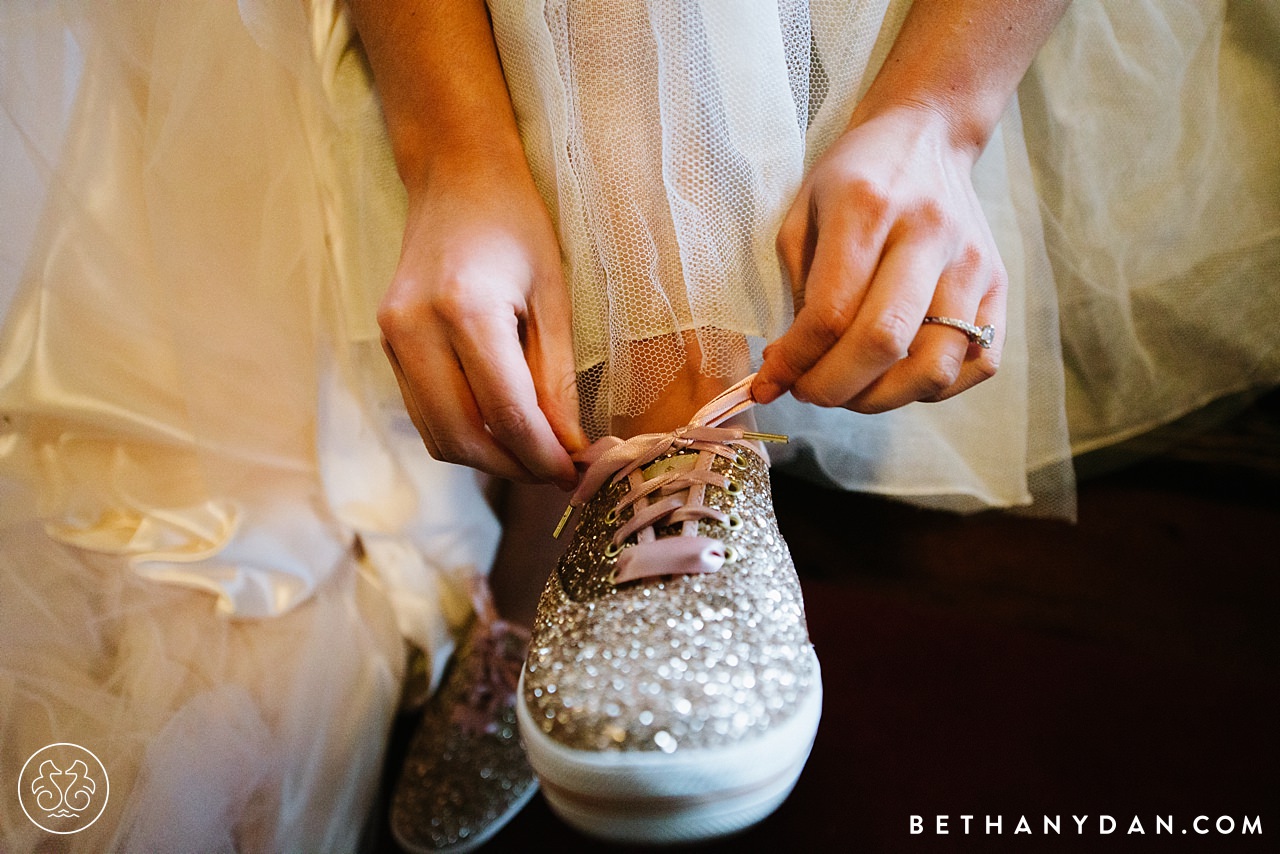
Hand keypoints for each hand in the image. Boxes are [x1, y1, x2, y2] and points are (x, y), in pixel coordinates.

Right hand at [378, 161, 586, 489]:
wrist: (454, 175)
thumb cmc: (515, 223)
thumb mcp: (553, 294)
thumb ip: (557, 377)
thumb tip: (568, 445)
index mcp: (464, 309)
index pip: (505, 412)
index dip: (542, 454)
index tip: (576, 473)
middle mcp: (415, 328)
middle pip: (462, 436)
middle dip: (515, 466)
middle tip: (558, 472)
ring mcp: (392, 337)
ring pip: (437, 434)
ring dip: (487, 458)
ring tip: (535, 454)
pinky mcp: (386, 343)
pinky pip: (423, 411)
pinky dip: (463, 433)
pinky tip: (502, 428)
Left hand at [753, 104, 1005, 411]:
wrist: (926, 135)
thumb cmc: (852, 178)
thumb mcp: (803, 214)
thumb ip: (796, 291)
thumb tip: (788, 370)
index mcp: (867, 207)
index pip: (831, 312)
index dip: (796, 362)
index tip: (773, 381)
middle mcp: (927, 234)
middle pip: (884, 342)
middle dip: (834, 388)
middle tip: (809, 392)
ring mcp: (971, 262)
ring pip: (934, 365)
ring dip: (882, 398)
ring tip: (852, 389)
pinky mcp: (999, 283)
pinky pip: (978, 363)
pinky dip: (933, 388)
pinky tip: (899, 375)